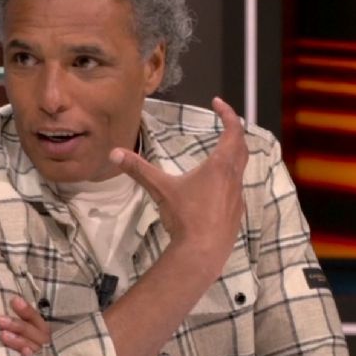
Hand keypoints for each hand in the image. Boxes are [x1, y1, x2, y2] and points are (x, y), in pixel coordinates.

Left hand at [0, 296, 51, 355]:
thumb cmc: (27, 345)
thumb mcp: (27, 333)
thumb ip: (22, 322)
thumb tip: (9, 305)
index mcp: (42, 331)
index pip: (35, 318)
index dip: (26, 310)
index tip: (14, 300)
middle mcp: (45, 342)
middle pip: (33, 332)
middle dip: (17, 325)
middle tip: (0, 319)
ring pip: (32, 346)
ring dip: (18, 340)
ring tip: (3, 335)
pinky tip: (24, 353)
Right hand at [109, 96, 247, 279]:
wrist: (202, 253)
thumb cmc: (185, 216)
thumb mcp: (160, 189)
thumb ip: (139, 169)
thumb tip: (114, 153)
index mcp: (220, 166)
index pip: (232, 130)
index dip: (228, 113)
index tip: (217, 103)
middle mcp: (233, 178)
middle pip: (242, 147)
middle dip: (234, 131)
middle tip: (224, 123)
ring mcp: (238, 197)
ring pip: (240, 169)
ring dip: (233, 156)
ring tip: (219, 154)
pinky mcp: (236, 214)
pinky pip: (236, 189)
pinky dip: (229, 180)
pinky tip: (214, 189)